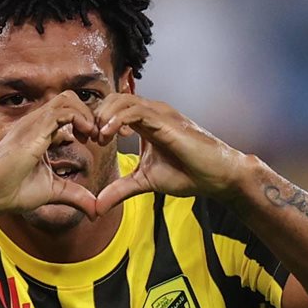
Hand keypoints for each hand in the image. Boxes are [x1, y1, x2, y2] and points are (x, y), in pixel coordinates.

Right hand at [0, 93, 99, 218]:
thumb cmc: (11, 192)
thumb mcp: (53, 192)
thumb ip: (75, 195)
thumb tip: (96, 211)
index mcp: (38, 133)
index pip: (66, 113)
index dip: (85, 123)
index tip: (95, 141)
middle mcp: (35, 123)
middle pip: (69, 100)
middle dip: (89, 114)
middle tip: (98, 136)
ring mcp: (33, 123)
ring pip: (68, 99)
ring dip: (87, 115)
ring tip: (94, 135)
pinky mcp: (34, 128)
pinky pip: (64, 110)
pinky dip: (81, 118)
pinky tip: (87, 136)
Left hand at [90, 96, 245, 215]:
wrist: (217, 176)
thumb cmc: (188, 174)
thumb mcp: (145, 183)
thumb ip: (120, 190)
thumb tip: (97, 208)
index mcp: (145, 123)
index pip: (113, 109)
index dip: (96, 121)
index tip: (89, 141)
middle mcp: (151, 112)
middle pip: (113, 98)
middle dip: (96, 116)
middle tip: (90, 138)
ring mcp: (159, 113)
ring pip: (122, 100)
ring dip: (104, 116)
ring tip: (98, 137)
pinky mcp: (166, 120)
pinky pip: (135, 111)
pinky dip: (117, 120)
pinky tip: (109, 135)